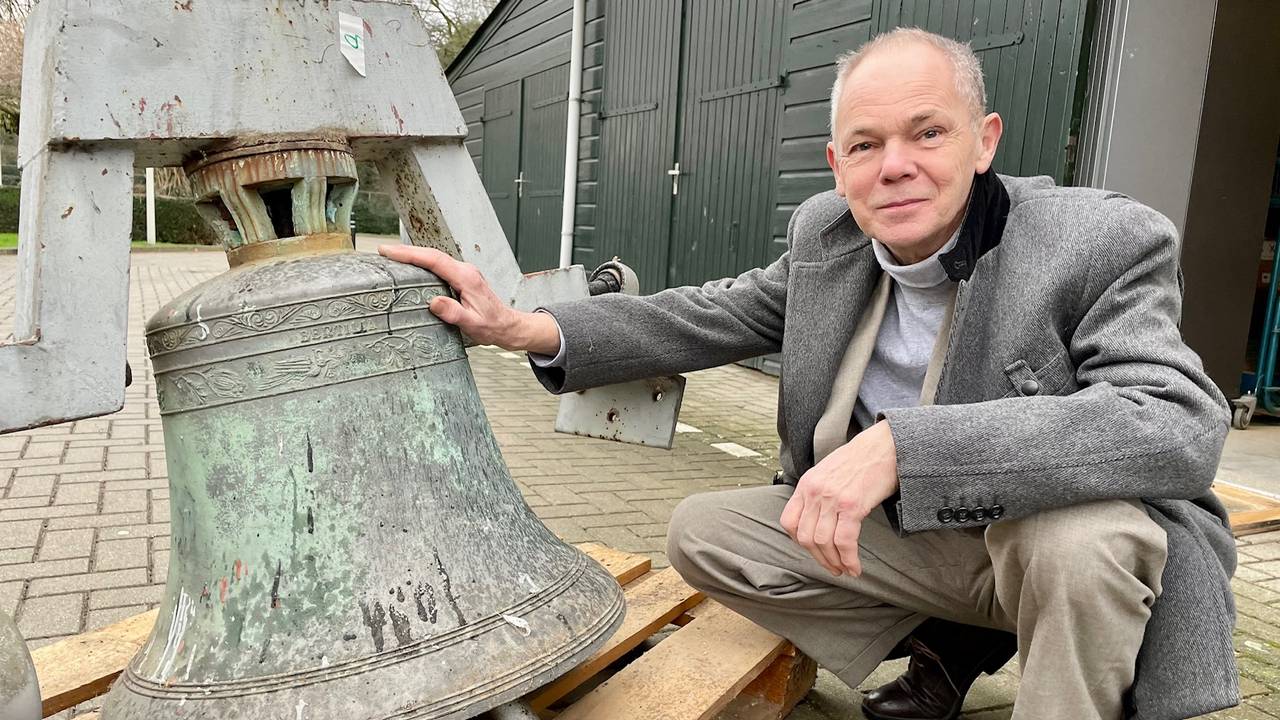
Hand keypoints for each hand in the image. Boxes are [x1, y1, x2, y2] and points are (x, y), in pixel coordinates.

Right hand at [377, 245, 559, 353]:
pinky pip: (438, 266)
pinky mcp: (461, 277)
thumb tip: (434, 302)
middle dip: (406, 251)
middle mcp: (465, 271)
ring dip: (413, 256)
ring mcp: (463, 273)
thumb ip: (454, 314)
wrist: (507, 325)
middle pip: (431, 255)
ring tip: (391, 257)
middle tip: (383, 251)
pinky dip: (422, 263)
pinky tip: (411, 267)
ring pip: (434, 259)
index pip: (434, 260)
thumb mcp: (473, 324)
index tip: (390, 252)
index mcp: (466, 278)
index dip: (410, 254)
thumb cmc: (492, 325)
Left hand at [780, 421, 899, 576]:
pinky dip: (849, 559)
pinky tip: (855, 567)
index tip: (813, 550)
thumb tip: (817, 520)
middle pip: (805, 537)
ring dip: (834, 562)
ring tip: (845, 569)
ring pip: (823, 542)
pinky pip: (844, 541)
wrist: (884, 445)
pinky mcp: (852, 505)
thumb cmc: (860, 460)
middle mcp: (815, 492)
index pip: (789, 521)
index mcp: (806, 484)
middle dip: (819, 558)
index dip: (799, 542)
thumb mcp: (828, 472)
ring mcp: (832, 498)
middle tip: (832, 568)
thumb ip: (818, 493)